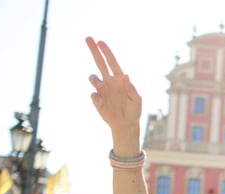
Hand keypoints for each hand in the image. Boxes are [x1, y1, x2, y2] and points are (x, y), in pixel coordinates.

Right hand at [85, 37, 141, 151]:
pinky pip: (93, 94)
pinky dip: (96, 97)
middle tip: (88, 38)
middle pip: (99, 63)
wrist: (126, 125)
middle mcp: (109, 82)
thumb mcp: (136, 99)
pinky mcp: (97, 101)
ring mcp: (102, 90)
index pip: (112, 62)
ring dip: (95, 79)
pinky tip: (102, 102)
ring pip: (93, 78)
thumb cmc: (134, 110)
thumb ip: (131, 88)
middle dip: (94, 50)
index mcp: (119, 79)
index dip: (106, 52)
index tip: (100, 42)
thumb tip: (126, 75)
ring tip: (100, 86)